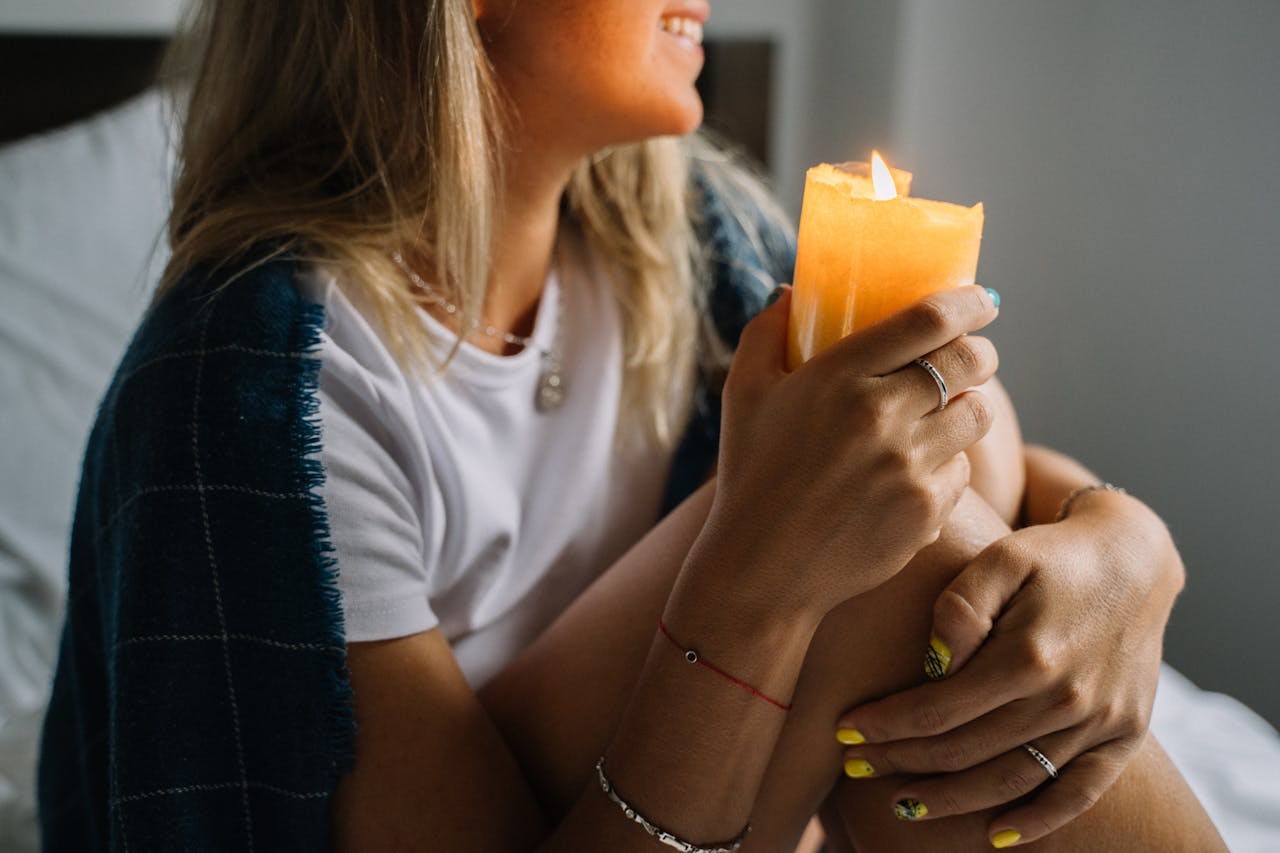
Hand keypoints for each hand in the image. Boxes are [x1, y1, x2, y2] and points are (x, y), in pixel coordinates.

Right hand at [695, 284, 1000, 617]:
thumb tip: (789, 294)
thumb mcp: (743, 394)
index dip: (968, 302)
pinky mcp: (927, 511)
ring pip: (977, 414)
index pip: (931, 321)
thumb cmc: (750, 473)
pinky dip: (948, 462)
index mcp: (840, 377)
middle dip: (980, 352)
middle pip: (970, 362)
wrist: (763, 568)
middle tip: (971, 354)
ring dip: (969, 403)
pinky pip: (961, 469)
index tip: (981, 298)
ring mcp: (910, 467)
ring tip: (946, 409)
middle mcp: (883, 418)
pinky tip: (918, 468)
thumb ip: (764, 333)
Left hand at [835, 490, 1182, 845]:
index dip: (885, 727)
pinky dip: (1038, 821)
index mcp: (1029, 656)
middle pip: (966, 752)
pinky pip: (1079, 793)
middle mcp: (1067, 699)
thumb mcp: (1000, 557)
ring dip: (952, 800)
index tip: (842, 733)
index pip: (938, 710)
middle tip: (855, 768)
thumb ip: (960, 605)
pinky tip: (994, 836)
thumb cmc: (1050, 556)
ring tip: (902, 804)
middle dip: (901, 763)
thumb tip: (932, 662)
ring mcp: (1100, 723)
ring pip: (1011, 781)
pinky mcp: (1125, 734)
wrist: (1133, 559)